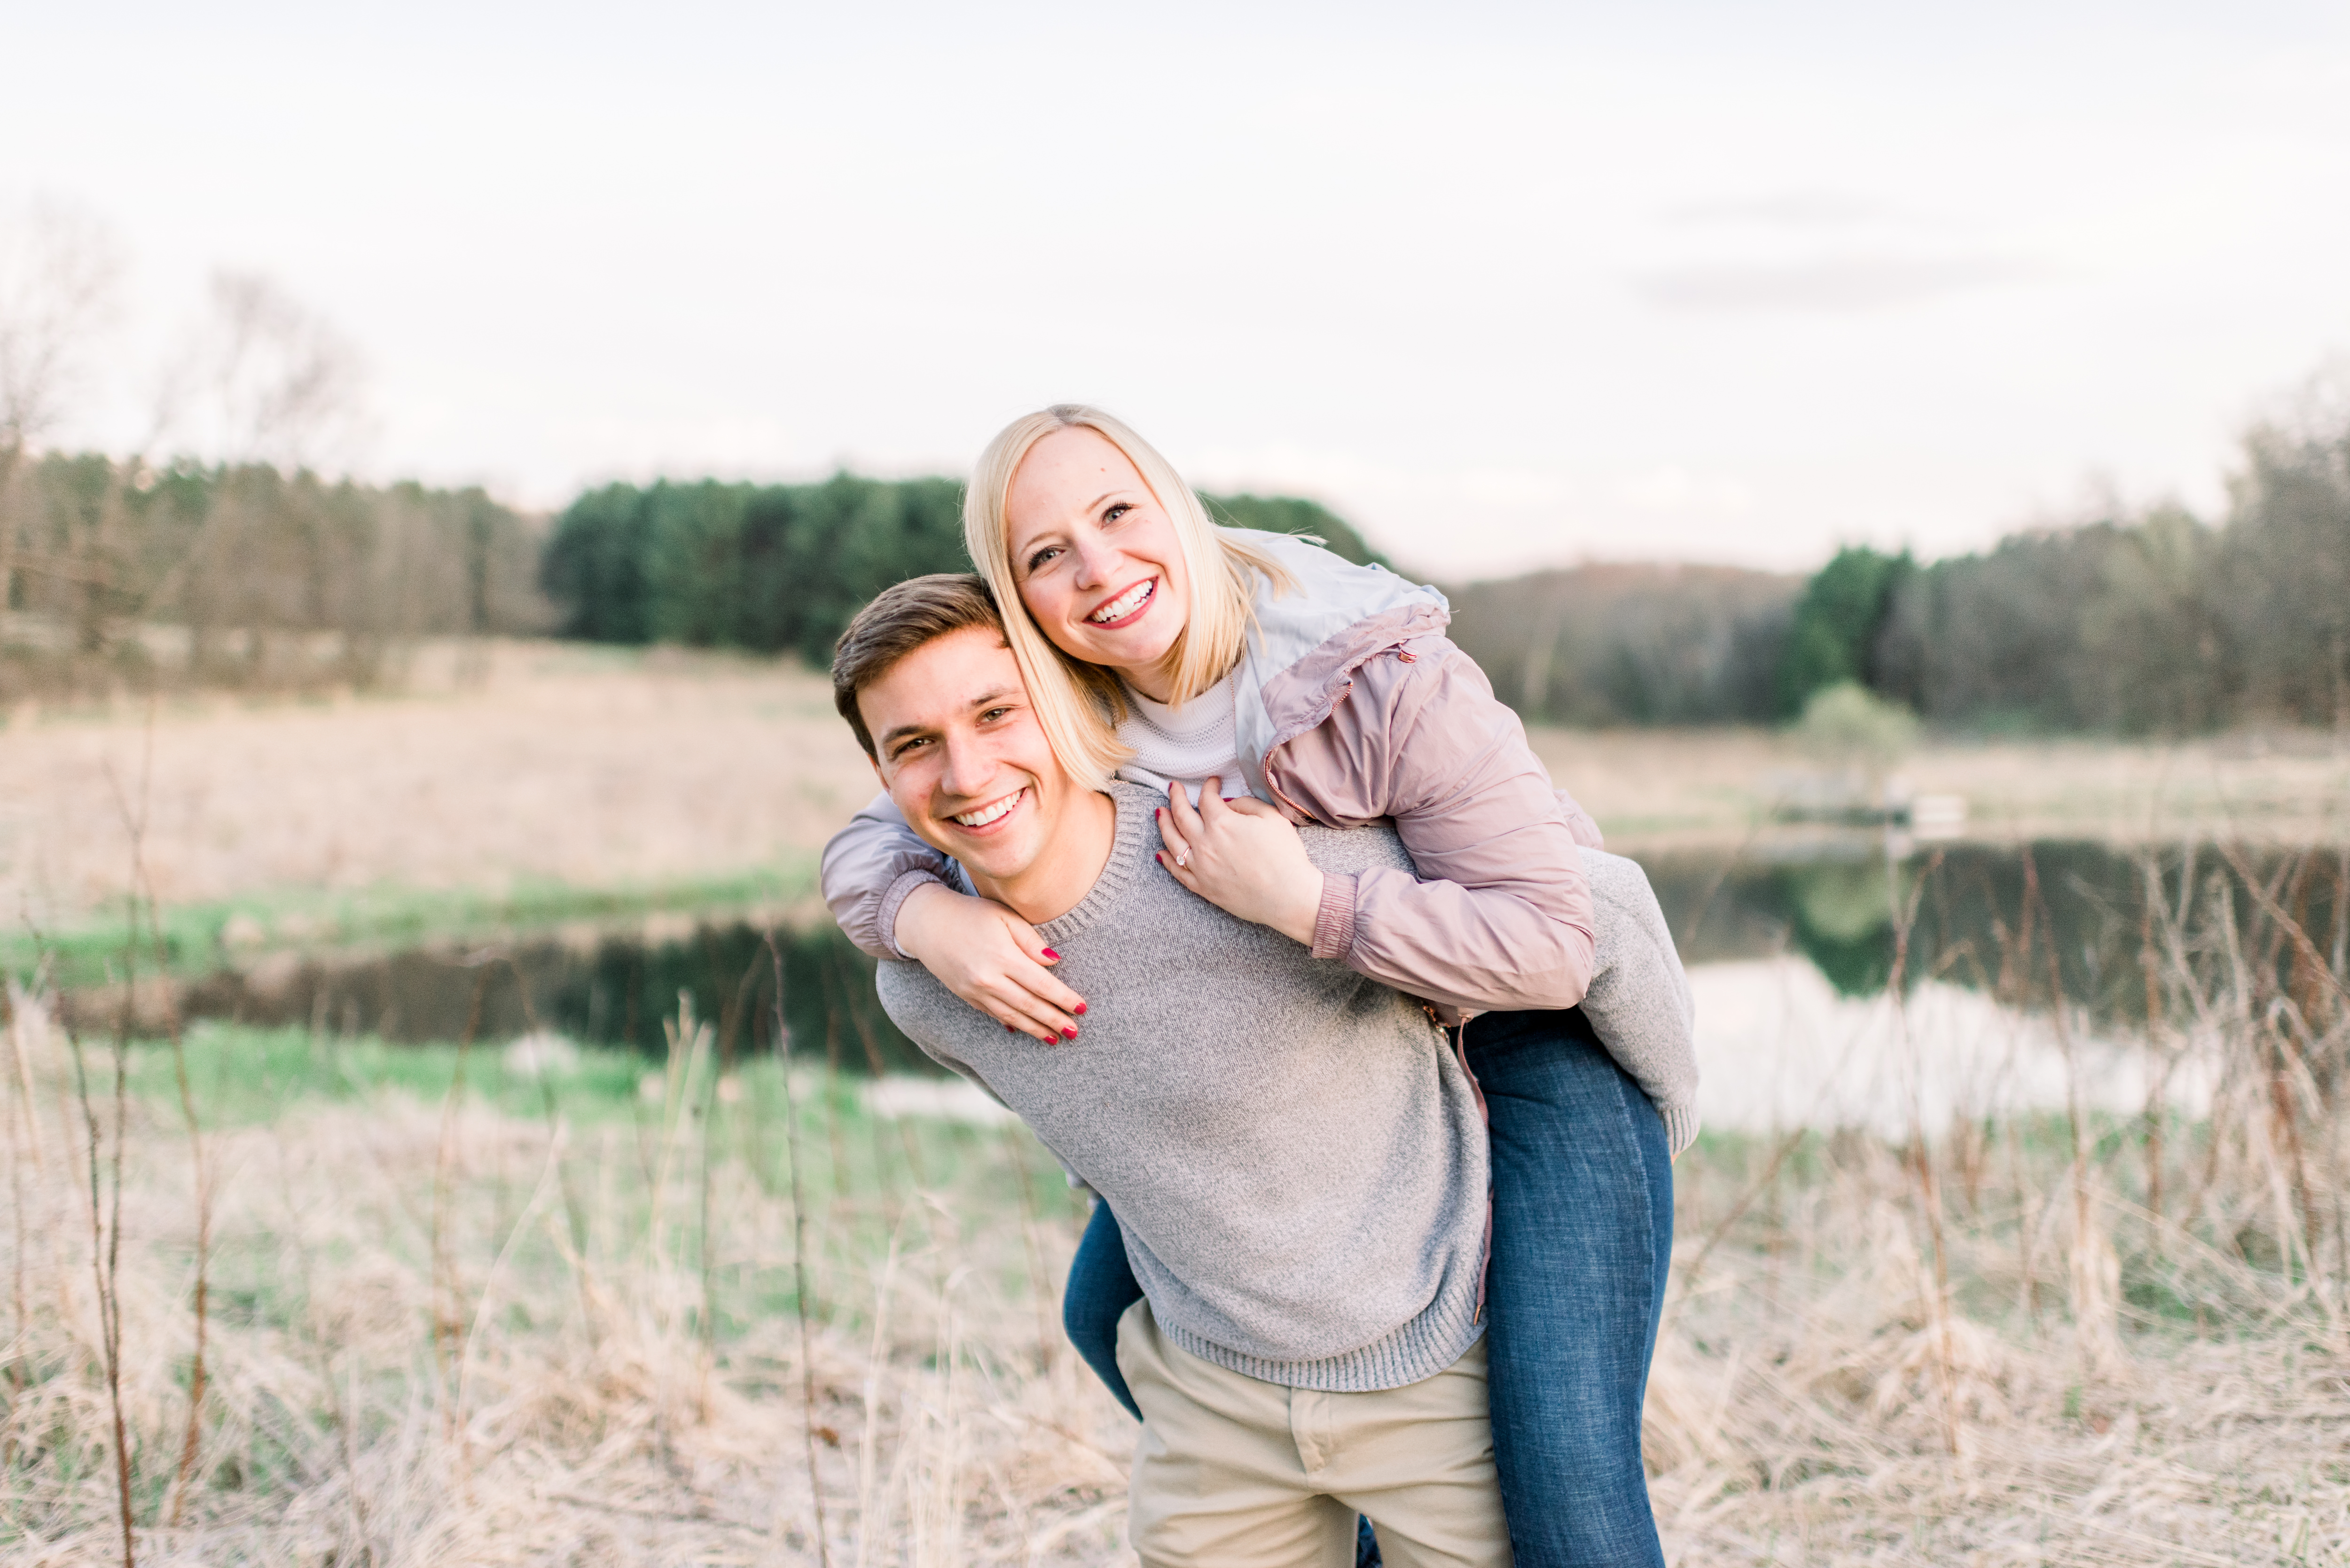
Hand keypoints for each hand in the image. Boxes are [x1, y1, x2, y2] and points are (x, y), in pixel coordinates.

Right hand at [894, 882, 1087, 1042]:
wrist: (926, 923)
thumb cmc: (971, 913)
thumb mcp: (1004, 916)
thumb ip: (1031, 940)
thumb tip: (1054, 962)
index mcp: (1002, 956)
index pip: (1041, 984)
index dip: (1063, 998)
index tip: (1082, 1008)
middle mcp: (988, 979)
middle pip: (1029, 1005)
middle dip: (1054, 1020)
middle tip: (1074, 1032)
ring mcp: (975, 991)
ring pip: (1012, 1015)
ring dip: (1035, 1028)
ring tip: (1054, 1038)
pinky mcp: (965, 996)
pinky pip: (993, 1014)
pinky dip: (1010, 1022)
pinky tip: (1023, 1028)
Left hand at [1155, 780, 1324, 945]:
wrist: (1288, 896)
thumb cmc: (1285, 856)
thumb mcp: (1272, 818)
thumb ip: (1246, 804)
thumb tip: (1228, 804)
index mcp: (1222, 823)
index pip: (1207, 798)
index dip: (1209, 787)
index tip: (1213, 783)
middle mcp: (1205, 843)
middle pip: (1181, 815)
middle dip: (1176, 798)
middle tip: (1173, 788)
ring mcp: (1201, 867)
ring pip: (1172, 842)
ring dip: (1164, 824)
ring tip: (1160, 813)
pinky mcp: (1203, 887)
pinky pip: (1177, 872)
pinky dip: (1166, 861)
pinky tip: (1161, 853)